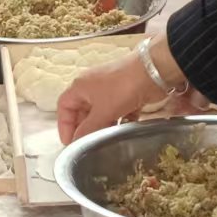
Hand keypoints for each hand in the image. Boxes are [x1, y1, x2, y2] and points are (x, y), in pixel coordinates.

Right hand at [57, 44, 205, 142]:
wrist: (153, 71)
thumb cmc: (122, 88)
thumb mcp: (102, 112)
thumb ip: (87, 129)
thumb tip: (75, 143)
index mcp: (80, 87)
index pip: (64, 106)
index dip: (64, 125)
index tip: (69, 143)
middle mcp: (92, 86)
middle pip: (82, 111)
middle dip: (85, 127)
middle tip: (88, 144)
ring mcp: (110, 89)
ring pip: (100, 112)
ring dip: (103, 125)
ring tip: (106, 140)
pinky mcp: (126, 93)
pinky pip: (117, 110)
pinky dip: (119, 120)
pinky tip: (124, 129)